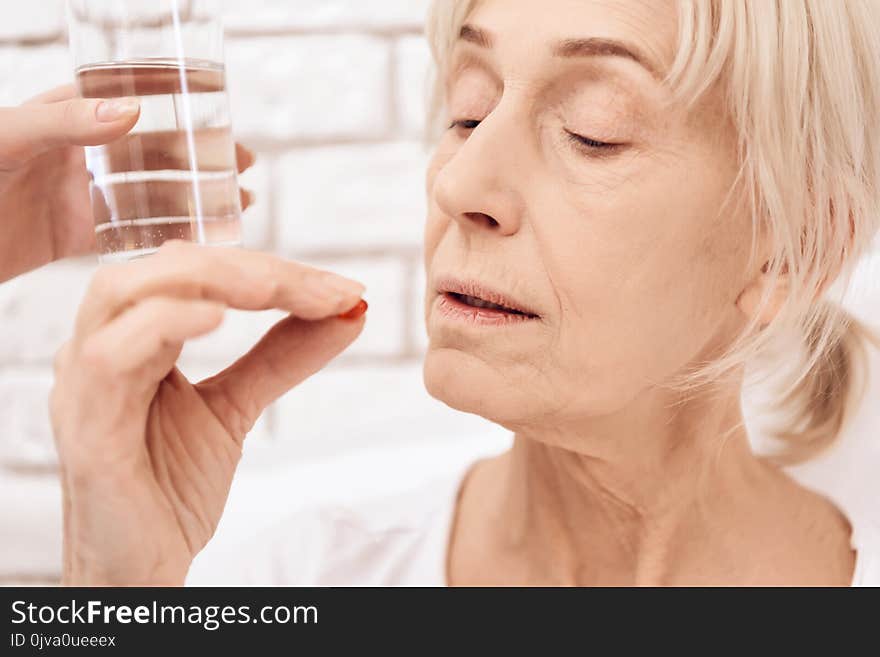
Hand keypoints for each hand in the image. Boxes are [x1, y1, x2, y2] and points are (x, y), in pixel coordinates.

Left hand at [0, 86, 255, 282]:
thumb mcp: (5, 138)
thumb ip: (62, 122)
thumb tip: (131, 110)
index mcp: (63, 116)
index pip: (129, 98)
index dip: (176, 103)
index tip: (220, 112)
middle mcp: (78, 153)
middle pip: (152, 149)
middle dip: (199, 155)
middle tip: (242, 164)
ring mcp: (78, 195)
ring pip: (148, 192)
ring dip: (192, 197)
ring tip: (235, 203)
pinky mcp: (73, 235)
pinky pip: (128, 233)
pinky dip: (164, 236)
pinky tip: (196, 238)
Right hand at [50, 241, 367, 585]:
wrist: (143, 564)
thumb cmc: (172, 485)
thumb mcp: (237, 406)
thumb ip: (282, 355)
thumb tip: (348, 309)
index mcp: (134, 334)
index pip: (200, 271)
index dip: (274, 271)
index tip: (342, 290)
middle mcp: (102, 343)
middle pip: (167, 268)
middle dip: (251, 269)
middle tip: (323, 289)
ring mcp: (85, 381)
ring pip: (127, 292)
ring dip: (209, 280)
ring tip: (273, 289)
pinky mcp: (85, 424)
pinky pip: (109, 356)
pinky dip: (162, 324)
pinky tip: (215, 318)